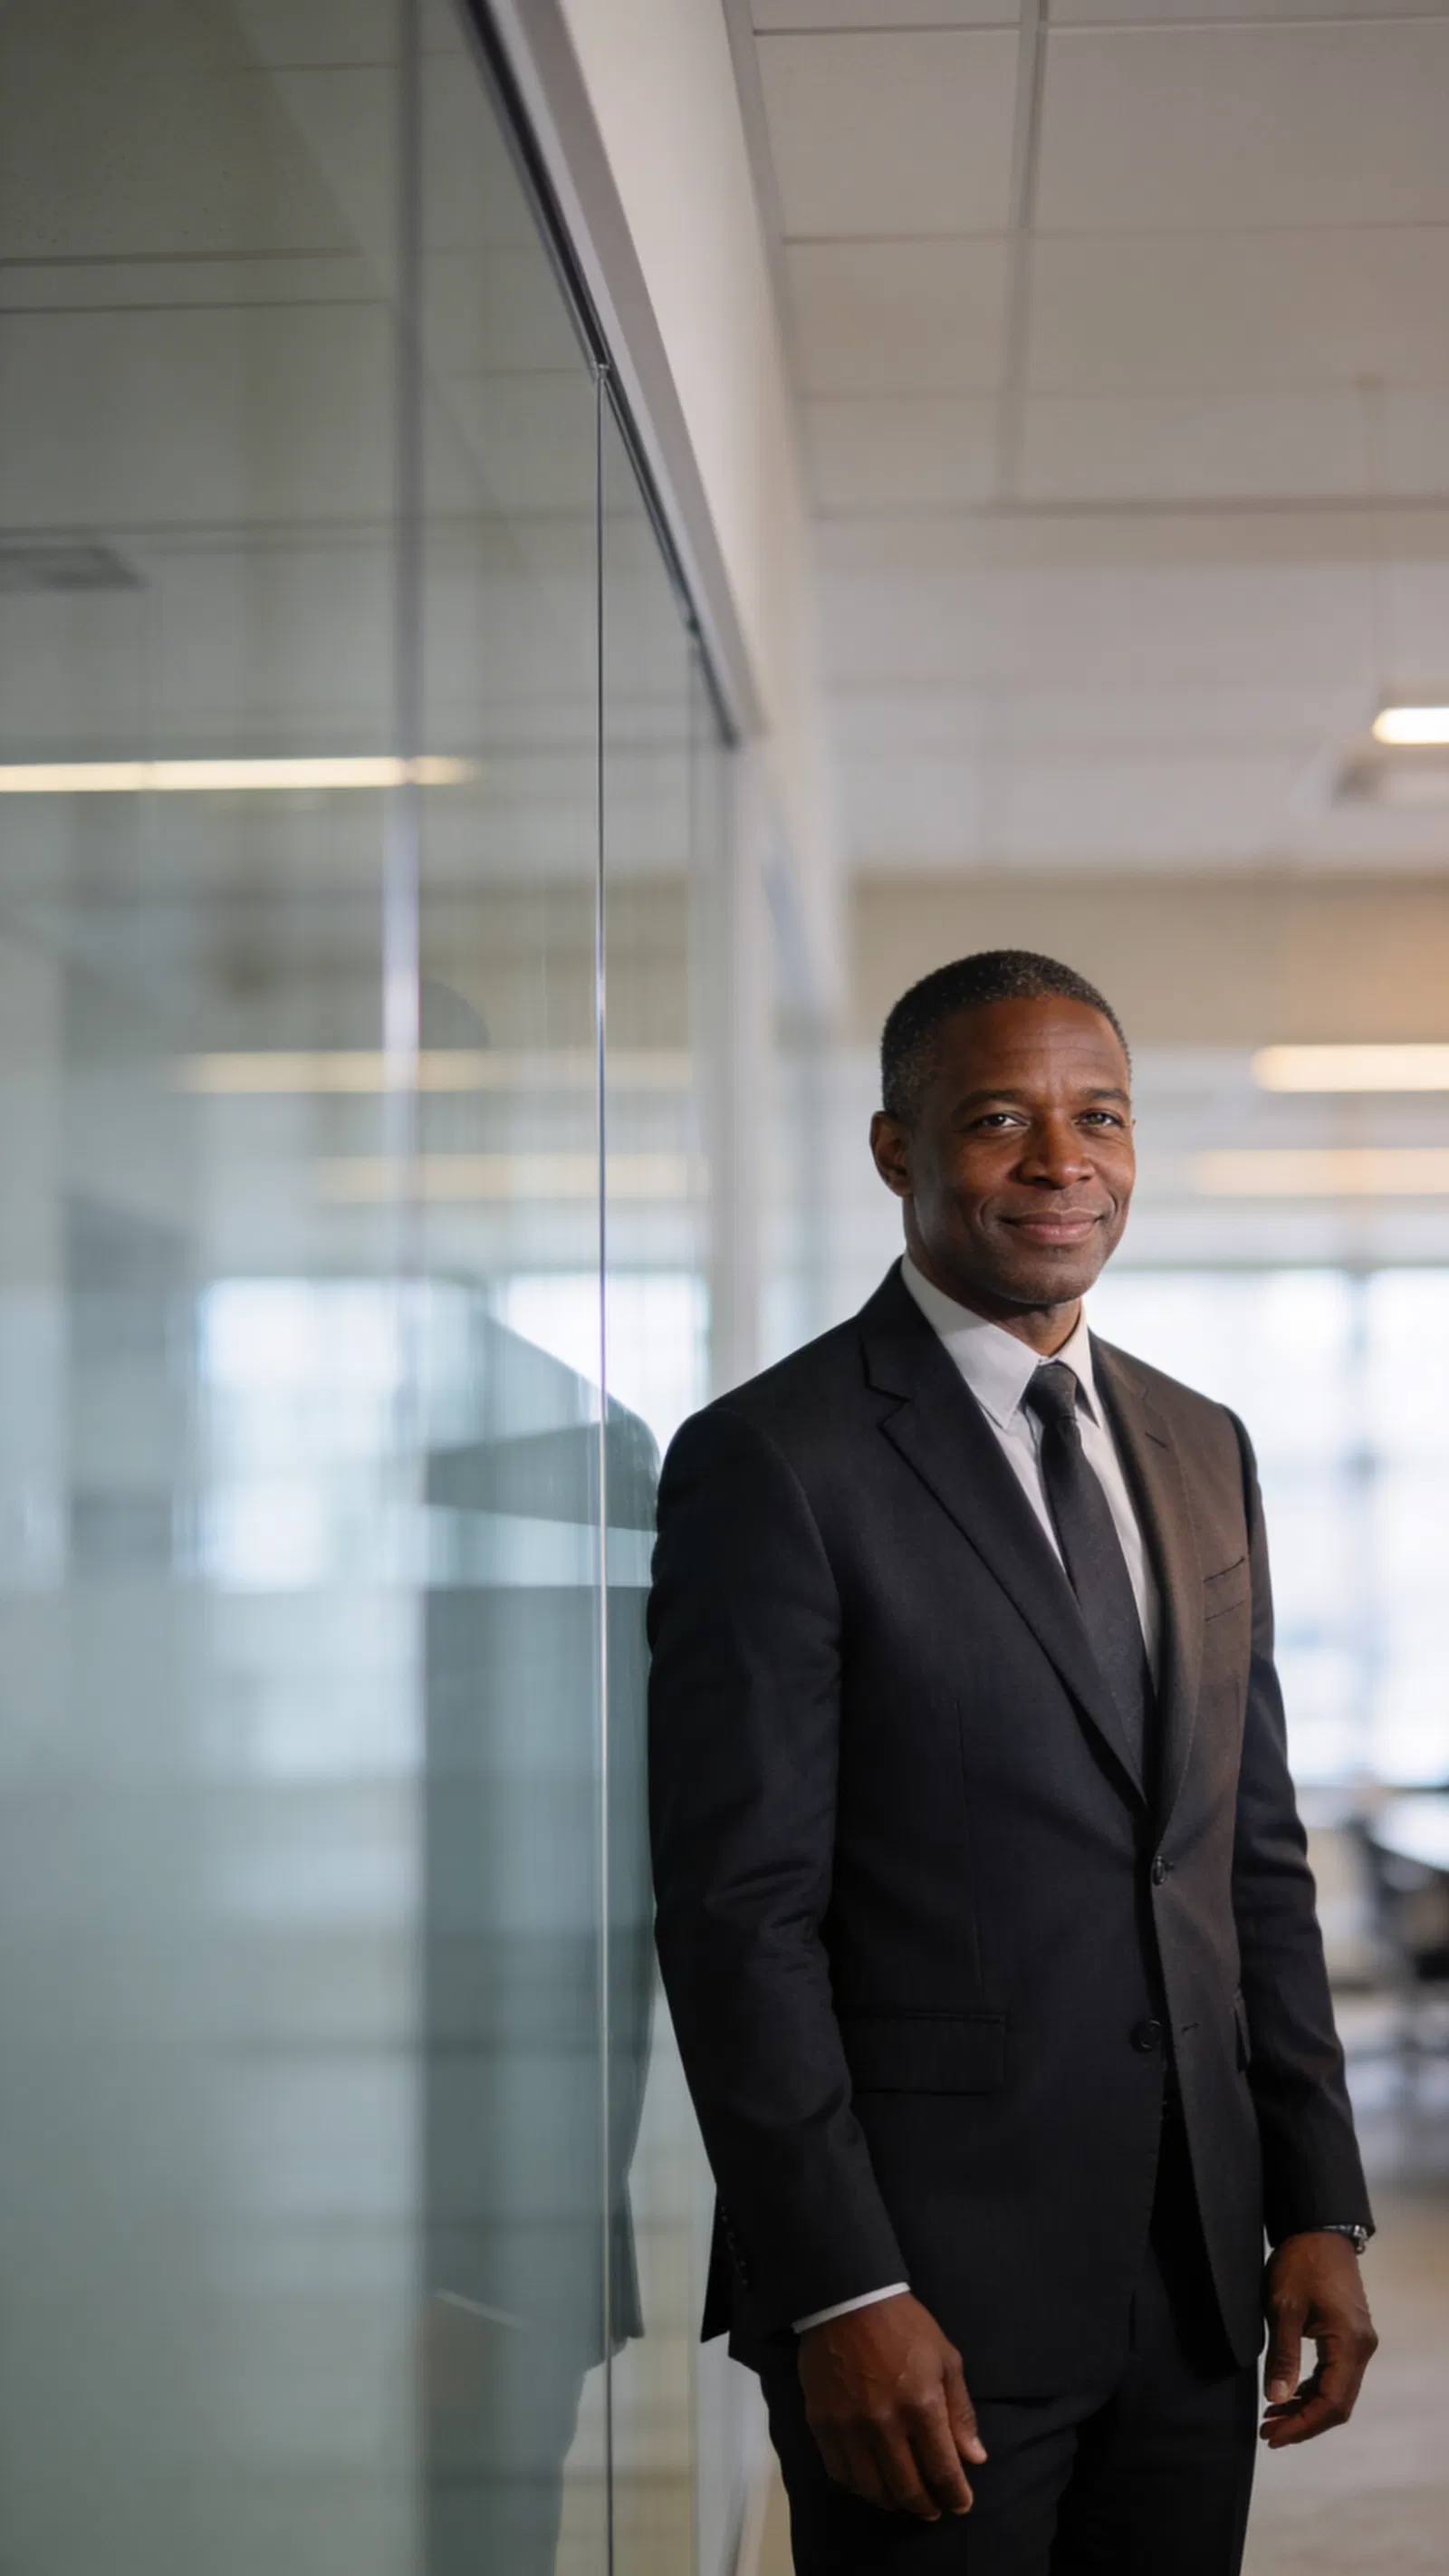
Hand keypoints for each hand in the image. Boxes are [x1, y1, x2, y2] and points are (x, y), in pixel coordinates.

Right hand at [796, 2290, 986, 2519]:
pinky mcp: (822, 2425)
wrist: (847, 2298)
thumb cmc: (904, 2326)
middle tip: (934, 2509)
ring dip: (893, 2503)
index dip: (956, 2495)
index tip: (962, 2504)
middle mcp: (885, 2425)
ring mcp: (850, 2428)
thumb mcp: (946, 2359)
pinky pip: (841, 2473)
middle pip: (907, 2488)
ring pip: (872, 2489)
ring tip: (903, 2500)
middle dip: (927, 2507)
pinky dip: (859, 2487)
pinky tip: (870, 2483)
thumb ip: (960, 2412)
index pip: (943, 2470)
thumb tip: (974, 2458)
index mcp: (921, 2406)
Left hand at [1260, 2232, 1377, 2448]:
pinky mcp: (1349, 2337)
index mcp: (1349, 2345)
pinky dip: (1311, 2390)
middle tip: (1268, 2433)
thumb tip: (1275, 2400)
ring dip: (1306, 2408)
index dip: (1303, 2425)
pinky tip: (1287, 2394)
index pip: (1331, 2403)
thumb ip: (1283, 2355)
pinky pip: (1334, 2375)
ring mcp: (1358, 2344)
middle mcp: (1361, 2349)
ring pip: (1336, 2392)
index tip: (1272, 2435)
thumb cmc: (1299, 2265)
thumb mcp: (1284, 2307)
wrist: (1318, 2230)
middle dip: (1303, 2422)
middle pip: (1337, 2404)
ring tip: (1271, 2418)